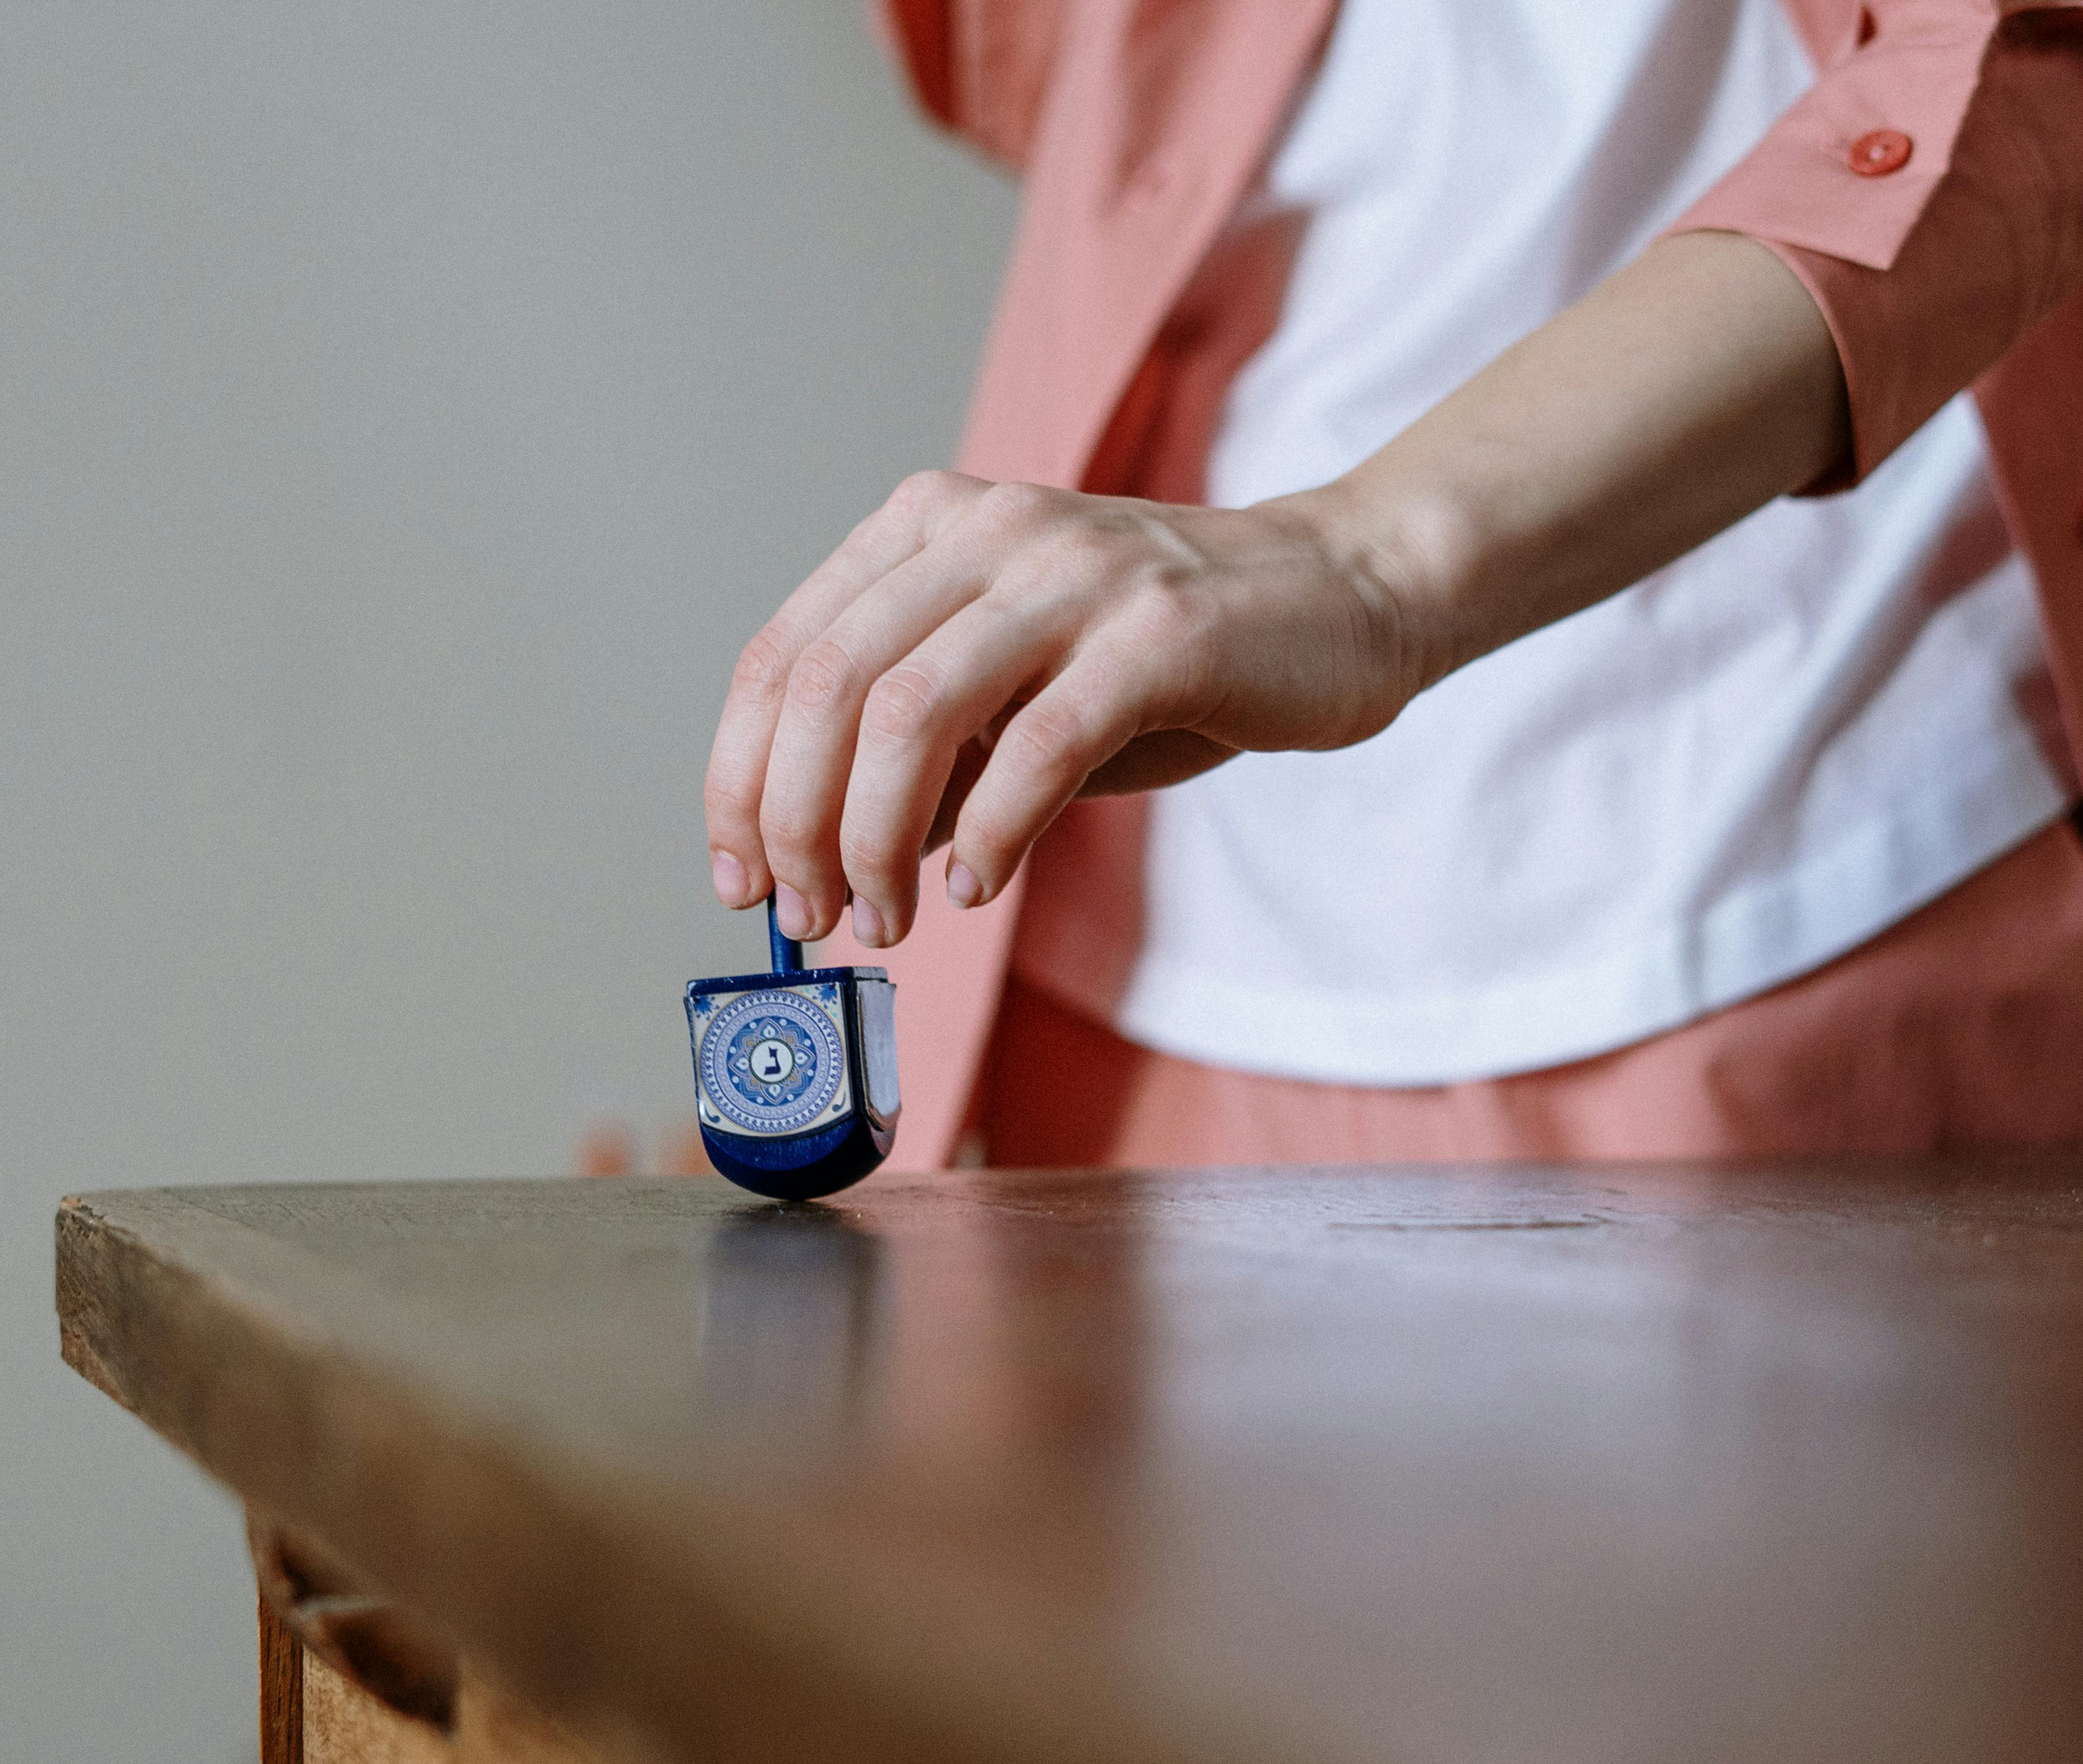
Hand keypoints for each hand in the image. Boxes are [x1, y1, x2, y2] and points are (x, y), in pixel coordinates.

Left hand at [700, 232, 1848, 950]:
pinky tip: (975, 885)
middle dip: (797, 823)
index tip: (742, 880)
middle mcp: (987, 530)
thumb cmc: (1166, 658)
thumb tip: (816, 854)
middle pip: (830, 687)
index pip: (785, 655)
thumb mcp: (1017, 681)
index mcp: (929, 526)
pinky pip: (1038, 745)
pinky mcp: (1159, 633)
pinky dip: (989, 831)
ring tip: (887, 917)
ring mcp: (1075, 572)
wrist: (1344, 594)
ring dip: (876, 839)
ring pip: (911, 712)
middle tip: (813, 916)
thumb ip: (922, 742)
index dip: (739, 780)